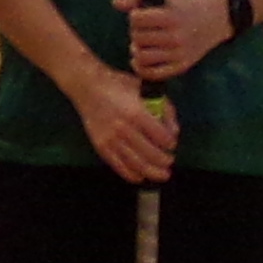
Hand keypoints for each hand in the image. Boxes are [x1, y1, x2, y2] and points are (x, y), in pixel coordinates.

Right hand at [75, 62, 179, 182]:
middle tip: (170, 161)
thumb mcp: (145, 90)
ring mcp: (111, 139)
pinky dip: (131, 174)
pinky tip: (141, 177)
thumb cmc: (119, 85)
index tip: (172, 144)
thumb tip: (174, 132)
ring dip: (152, 172)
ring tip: (162, 174)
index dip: (170, 143)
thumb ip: (164, 108)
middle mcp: (124, 129)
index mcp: (137, 113)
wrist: (88, 87)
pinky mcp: (101, 146)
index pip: (161, 136)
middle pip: (150, 153)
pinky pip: (118, 165)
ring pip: (136, 163)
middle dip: (164, 160)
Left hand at [116, 0, 225, 84]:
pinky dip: (141, 68)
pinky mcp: (181, 67)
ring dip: (136, 50)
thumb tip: (115, 4)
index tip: (140, 16)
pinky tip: (140, 60)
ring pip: (142, 57)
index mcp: (171, 17)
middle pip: (137, 38)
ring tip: (140, 45)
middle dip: (135, 33)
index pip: (136, 19)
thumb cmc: (184, 7)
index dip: (134, 16)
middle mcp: (175, 36)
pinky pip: (153, 74)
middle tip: (142, 30)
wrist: (214, 21)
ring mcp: (179, 54)